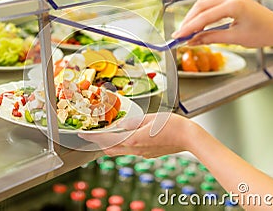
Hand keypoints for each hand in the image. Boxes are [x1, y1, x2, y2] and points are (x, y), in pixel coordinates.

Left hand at [78, 112, 196, 157]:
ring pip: (121, 150)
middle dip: (100, 143)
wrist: (189, 138)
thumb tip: (119, 124)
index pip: (107, 141)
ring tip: (108, 133)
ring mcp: (142, 154)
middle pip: (111, 149)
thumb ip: (132, 122)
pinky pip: (131, 150)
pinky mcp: (148, 154)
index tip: (83, 136)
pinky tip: (128, 136)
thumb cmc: (172, 125)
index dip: (93, 138)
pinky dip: (124, 144)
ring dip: (112, 144)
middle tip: (93, 135)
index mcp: (134, 140)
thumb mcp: (149, 118)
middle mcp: (136, 150)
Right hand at [172, 0, 272, 47]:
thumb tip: (193, 41)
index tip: (178, 36)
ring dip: (193, 17)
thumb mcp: (235, 38)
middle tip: (179, 35)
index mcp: (234, 5)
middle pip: (200, 6)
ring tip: (186, 32)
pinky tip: (197, 26)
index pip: (204, 17)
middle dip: (188, 21)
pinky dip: (202, 15)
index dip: (189, 28)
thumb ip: (211, 38)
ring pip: (204, 4)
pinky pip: (211, 5)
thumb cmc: (263, 33)